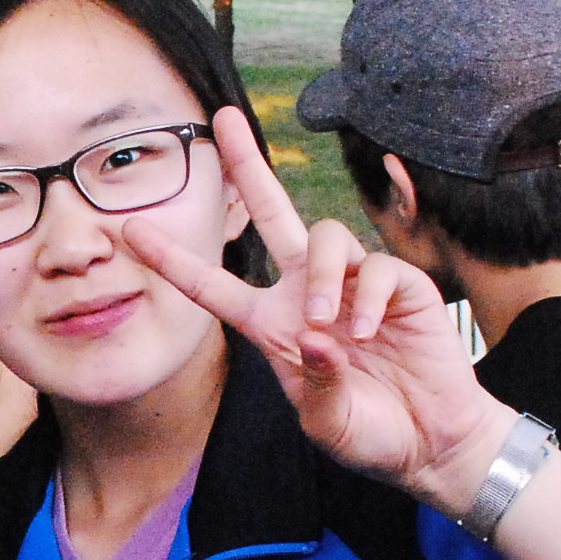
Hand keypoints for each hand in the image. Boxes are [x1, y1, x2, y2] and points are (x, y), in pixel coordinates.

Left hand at [120, 107, 512, 511]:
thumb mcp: (328, 423)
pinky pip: (377, 267)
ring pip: (326, 236)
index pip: (214, 287)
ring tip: (325, 323)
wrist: (431, 442)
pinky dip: (370, 297)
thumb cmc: (370, 432)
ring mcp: (353, 284)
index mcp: (272, 325)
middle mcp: (307, 293)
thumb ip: (317, 384)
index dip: (173, 261)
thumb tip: (318, 335)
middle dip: (249, 163)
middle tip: (222, 118)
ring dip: (321, 275)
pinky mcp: (401, 286)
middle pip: (273, 212)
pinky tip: (371, 333)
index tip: (129, 233)